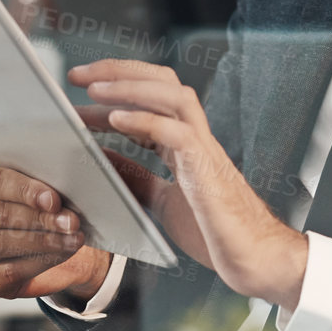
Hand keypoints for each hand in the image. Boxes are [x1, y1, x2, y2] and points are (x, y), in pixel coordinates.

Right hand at [0, 167, 111, 300]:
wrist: (39, 249)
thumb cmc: (38, 211)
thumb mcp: (40, 192)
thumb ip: (46, 185)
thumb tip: (66, 188)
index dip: (24, 190)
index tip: (53, 199)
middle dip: (39, 218)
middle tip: (71, 222)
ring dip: (42, 241)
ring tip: (71, 240)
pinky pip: (8, 270)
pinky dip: (41, 261)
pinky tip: (61, 254)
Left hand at [73, 59, 307, 309]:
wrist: (253, 259)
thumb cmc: (213, 231)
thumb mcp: (160, 200)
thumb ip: (134, 177)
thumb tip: (98, 157)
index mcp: (184, 142)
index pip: (149, 97)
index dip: (114, 87)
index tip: (78, 88)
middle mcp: (196, 136)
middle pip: (162, 82)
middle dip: (119, 71)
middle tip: (77, 74)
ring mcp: (204, 149)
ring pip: (173, 96)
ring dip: (130, 86)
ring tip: (94, 88)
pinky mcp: (208, 169)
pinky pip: (177, 133)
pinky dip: (145, 120)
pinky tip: (116, 119)